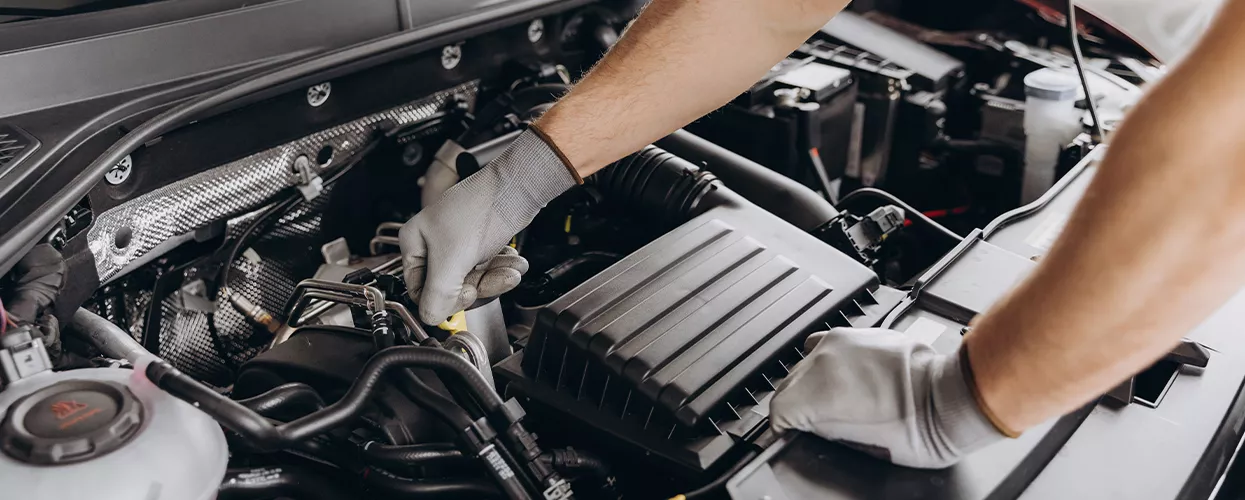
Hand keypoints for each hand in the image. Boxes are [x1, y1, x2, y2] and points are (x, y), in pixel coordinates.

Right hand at [400, 129, 578, 324]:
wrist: (515, 188)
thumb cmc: (479, 209)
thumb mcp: (452, 259)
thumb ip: (438, 294)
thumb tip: (431, 318)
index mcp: (415, 244)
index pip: (420, 291)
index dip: (444, 299)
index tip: (466, 294)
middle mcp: (432, 245)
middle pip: (451, 288)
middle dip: (480, 285)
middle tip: (495, 280)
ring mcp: (457, 245)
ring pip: (473, 280)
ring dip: (496, 277)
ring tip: (510, 268)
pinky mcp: (478, 245)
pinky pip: (487, 269)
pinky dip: (502, 268)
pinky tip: (512, 261)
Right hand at [769, 328, 1004, 468]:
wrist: (951, 399)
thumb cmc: (920, 428)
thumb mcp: (860, 445)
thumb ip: (822, 431)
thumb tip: (807, 426)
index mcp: (821, 390)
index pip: (778, 409)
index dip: (783, 428)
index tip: (790, 435)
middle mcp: (825, 359)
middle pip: (787, 385)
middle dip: (796, 406)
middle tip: (813, 426)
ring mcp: (841, 342)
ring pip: (804, 363)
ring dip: (809, 383)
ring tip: (831, 402)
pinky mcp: (858, 334)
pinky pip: (826, 347)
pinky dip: (827, 364)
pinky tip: (843, 379)